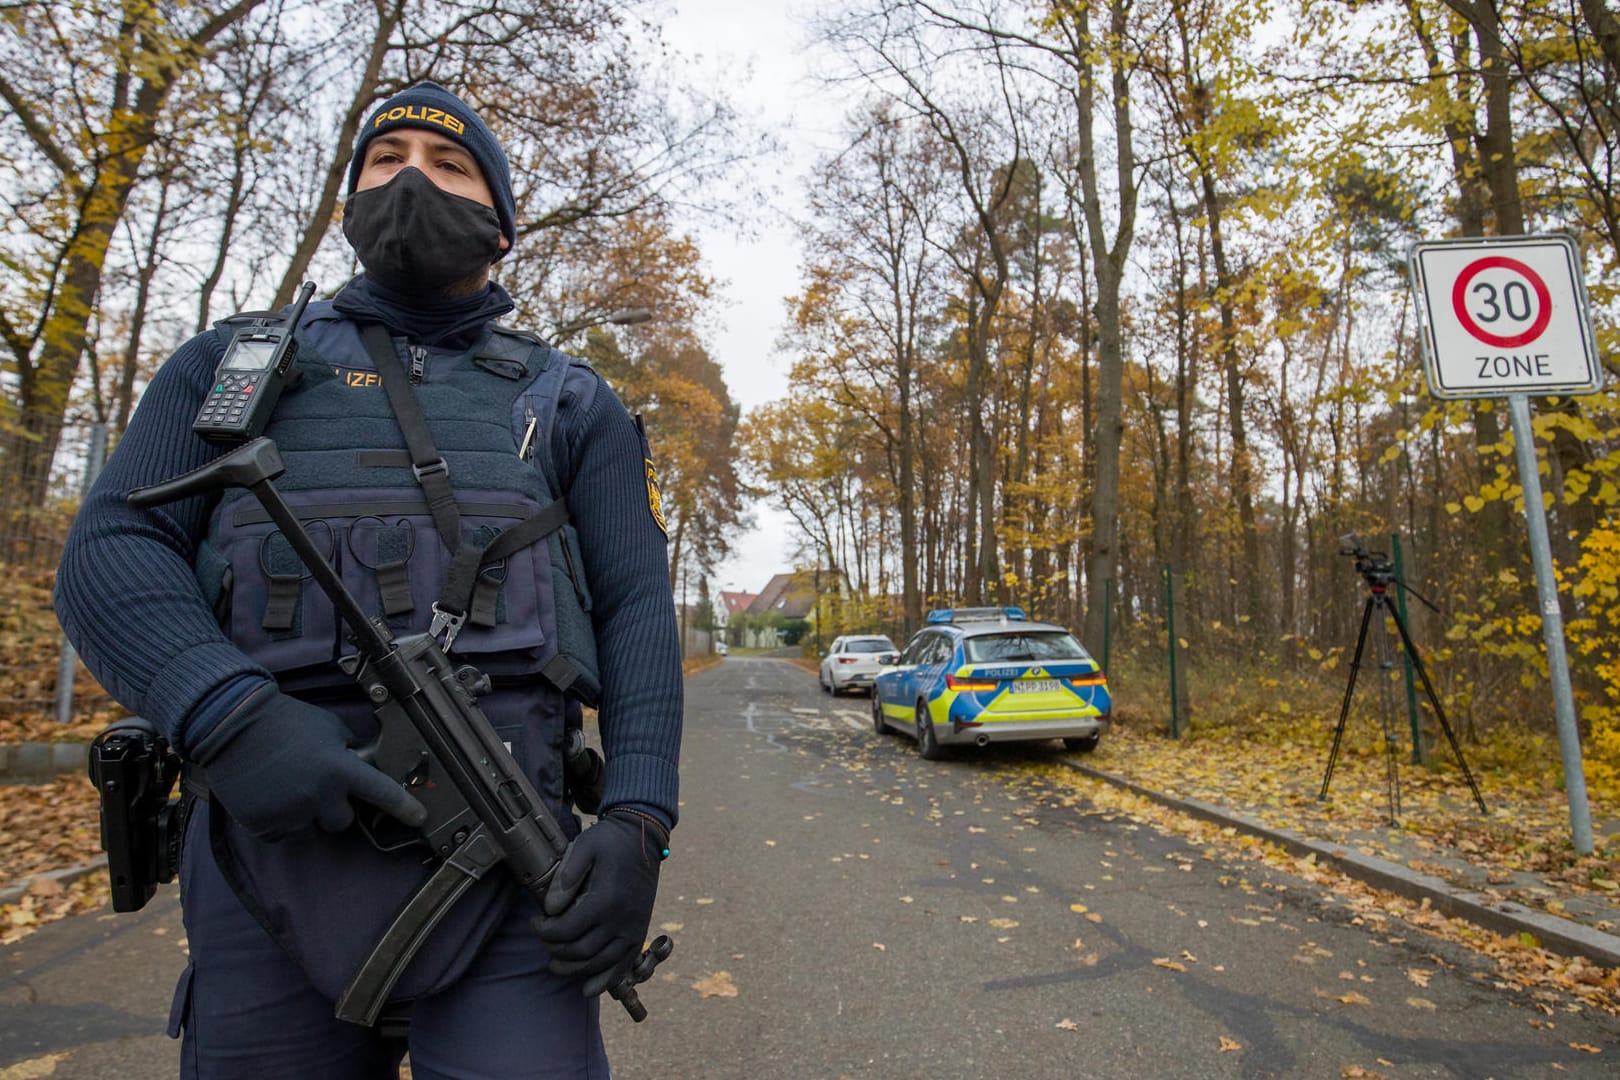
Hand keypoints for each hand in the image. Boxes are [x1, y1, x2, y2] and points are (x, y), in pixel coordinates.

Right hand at [191, 685, 425, 840]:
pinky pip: (282, 832)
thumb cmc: (284, 721)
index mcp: (340, 769)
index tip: (420, 818)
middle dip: (334, 807)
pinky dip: (278, 819)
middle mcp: (319, 796)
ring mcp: (291, 813)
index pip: (381, 793)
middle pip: (343, 821)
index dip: (403, 807)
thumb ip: (348, 748)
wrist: (231, 725)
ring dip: (304, 812)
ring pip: (310, 826)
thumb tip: (362, 762)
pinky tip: (268, 794)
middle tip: (315, 785)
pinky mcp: (264, 825)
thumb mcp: (328, 726)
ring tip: (284, 784)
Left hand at [534, 810, 665, 996]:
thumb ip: (566, 877)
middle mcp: (621, 920)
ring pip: (600, 963)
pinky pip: (624, 965)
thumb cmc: (611, 840)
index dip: (545, 932)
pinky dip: (606, 981)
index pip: (567, 930)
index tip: (534, 922)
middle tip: (544, 941)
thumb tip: (551, 908)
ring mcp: (633, 928)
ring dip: (575, 969)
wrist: (644, 837)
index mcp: (605, 899)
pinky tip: (588, 989)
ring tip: (556, 964)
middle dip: (556, 951)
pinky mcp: (640, 932)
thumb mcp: (585, 846)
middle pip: (581, 951)